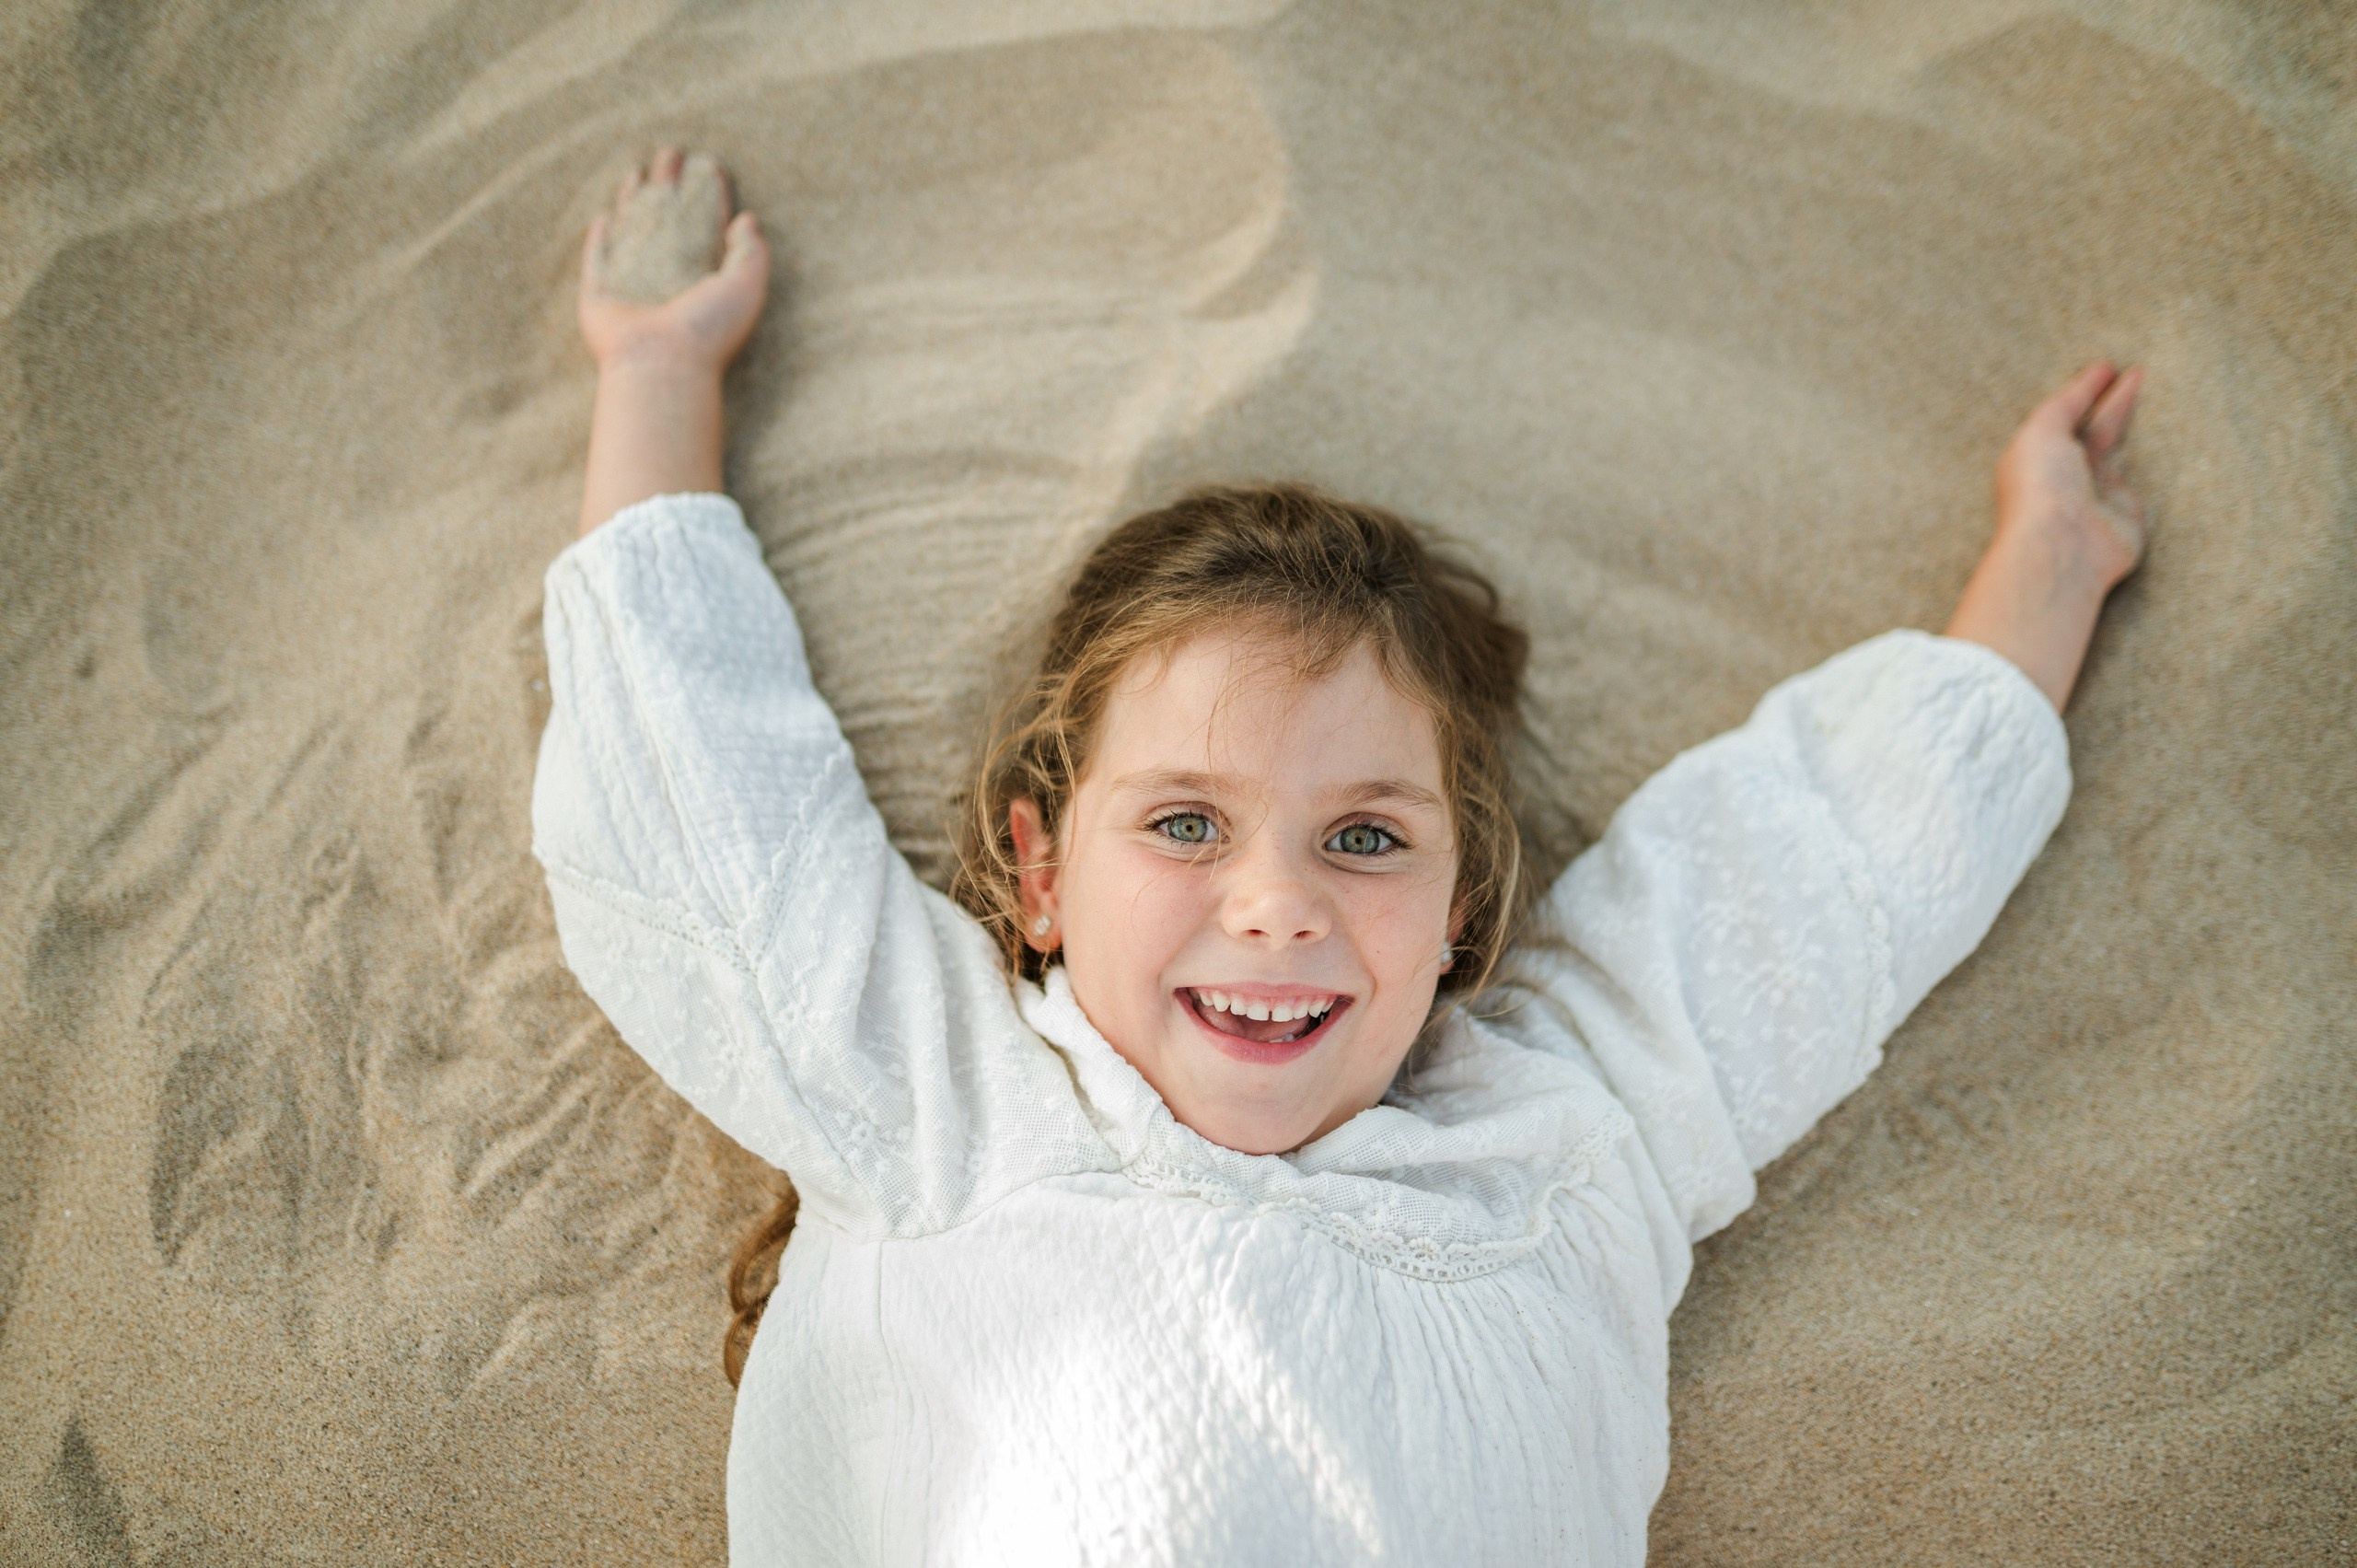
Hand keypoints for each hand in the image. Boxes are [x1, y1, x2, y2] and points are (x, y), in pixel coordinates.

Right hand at [577, 148, 768, 375]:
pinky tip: (605, 219)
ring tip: (638, 173)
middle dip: (669, 183)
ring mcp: (635, 283)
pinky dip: (600, 239)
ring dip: (635, 200)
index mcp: (705, 272)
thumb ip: (751, 251)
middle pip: (669, 218)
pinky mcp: (602, 293)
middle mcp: (670, 274)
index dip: (709, 193)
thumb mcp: (746, 286)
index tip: (710, 164)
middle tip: (671, 152)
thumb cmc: (708, 330)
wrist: (662, 363)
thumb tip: (748, 219)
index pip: (707, 222)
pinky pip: (598, 259)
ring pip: (633, 230)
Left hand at [1994, 361, 2146, 593]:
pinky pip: (2148, 479)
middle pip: (2098, 428)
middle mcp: (2068, 472)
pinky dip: (2159, 459)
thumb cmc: (2041, 486)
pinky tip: (2173, 436)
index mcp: (2039, 454)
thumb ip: (2066, 403)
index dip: (2087, 390)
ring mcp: (2099, 492)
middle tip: (2142, 371)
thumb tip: (2092, 377)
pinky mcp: (2130, 511)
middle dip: (2117, 401)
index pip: (2067, 413)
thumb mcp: (2042, 430)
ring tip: (2161, 394)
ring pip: (2122, 449)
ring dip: (2137, 425)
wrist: (2063, 545)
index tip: (2110, 367)